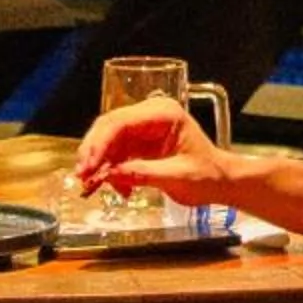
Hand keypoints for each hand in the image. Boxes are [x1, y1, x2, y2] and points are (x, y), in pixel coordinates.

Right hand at [73, 98, 236, 205]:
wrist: (220, 182)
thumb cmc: (207, 175)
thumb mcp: (177, 177)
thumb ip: (144, 174)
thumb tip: (112, 175)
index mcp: (164, 114)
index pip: (121, 122)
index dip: (100, 143)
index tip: (89, 166)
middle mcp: (151, 115)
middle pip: (109, 127)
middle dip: (94, 153)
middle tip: (83, 177)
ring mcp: (143, 128)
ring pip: (107, 140)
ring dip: (99, 164)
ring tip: (94, 187)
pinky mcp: (139, 143)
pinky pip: (115, 153)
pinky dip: (110, 171)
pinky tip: (117, 188)